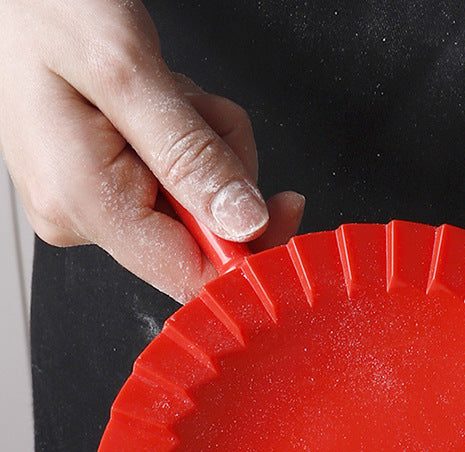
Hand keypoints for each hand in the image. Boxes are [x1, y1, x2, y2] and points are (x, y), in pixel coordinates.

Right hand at [0, 0, 303, 300]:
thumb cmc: (45, 6)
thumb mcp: (128, 70)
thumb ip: (191, 153)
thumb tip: (244, 222)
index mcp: (81, 201)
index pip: (190, 275)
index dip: (248, 252)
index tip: (281, 208)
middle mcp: (79, 214)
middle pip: (201, 238)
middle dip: (223, 174)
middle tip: (200, 110)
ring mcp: (89, 201)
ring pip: (196, 204)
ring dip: (209, 147)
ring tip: (173, 93)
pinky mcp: (101, 184)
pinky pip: (175, 183)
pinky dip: (189, 140)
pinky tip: (162, 101)